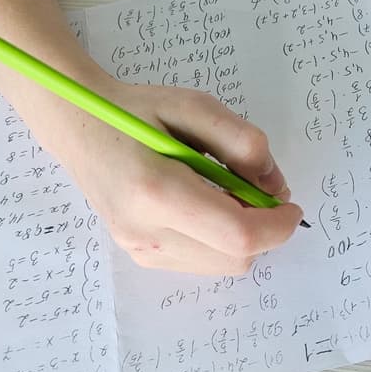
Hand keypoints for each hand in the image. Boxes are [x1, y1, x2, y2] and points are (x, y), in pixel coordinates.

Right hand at [25, 76, 303, 275]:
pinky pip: (202, 262)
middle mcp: (145, 232)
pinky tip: (203, 206)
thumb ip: (242, 142)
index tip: (291, 205)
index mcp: (155, 191)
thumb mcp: (194, 106)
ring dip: (240, 235)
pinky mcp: (141, 257)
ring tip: (222, 192)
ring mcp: (140, 250)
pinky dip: (219, 240)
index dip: (277, 226)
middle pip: (235, 257)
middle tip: (252, 188)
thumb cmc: (136, 110)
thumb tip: (275, 187)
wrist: (78, 127)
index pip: (236, 233)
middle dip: (261, 229)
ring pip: (223, 265)